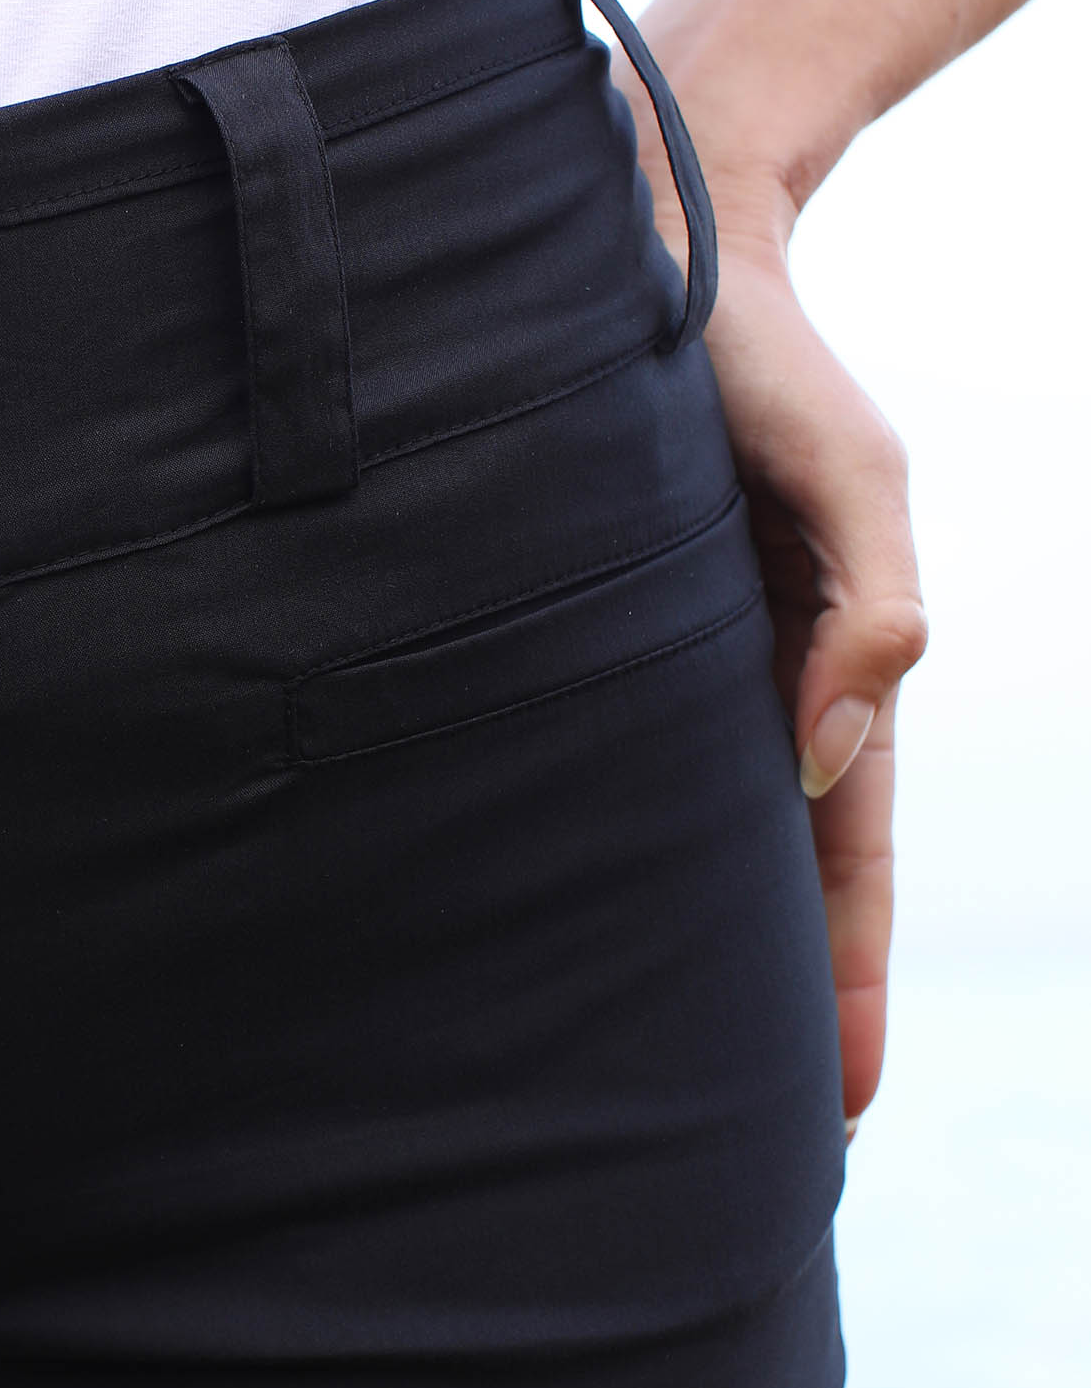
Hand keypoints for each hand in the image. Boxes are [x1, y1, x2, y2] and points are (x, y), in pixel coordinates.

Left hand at [623, 82, 928, 1131]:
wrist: (649, 237)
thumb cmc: (755, 350)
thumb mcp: (849, 470)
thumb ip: (868, 607)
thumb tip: (822, 753)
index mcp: (815, 663)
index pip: (838, 859)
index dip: (836, 981)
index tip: (835, 1107)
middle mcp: (730, 681)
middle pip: (754, 880)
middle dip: (754, 1010)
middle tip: (725, 1150)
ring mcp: (650, 661)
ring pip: (663, 839)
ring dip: (657, 950)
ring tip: (620, 1079)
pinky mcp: (566, 629)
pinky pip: (579, 766)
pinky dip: (574, 852)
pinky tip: (518, 922)